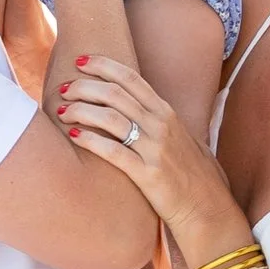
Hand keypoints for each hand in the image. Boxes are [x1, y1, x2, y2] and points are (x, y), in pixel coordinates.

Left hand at [55, 53, 235, 248]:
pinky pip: (113, 151)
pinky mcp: (148, 174)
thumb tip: (138, 108)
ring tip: (62, 111)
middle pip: (115, 93)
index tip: (81, 60)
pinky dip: (90, 140)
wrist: (207, 208)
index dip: (103, 65)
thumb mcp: (181, 138)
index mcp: (167, 113)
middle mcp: (161, 125)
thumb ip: (160, 121)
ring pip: (110, 118)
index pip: (131, 78)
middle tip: (64, 87)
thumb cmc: (192, 175)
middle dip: (84, 86)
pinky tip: (73, 136)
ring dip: (81, 110)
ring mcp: (155, 149)